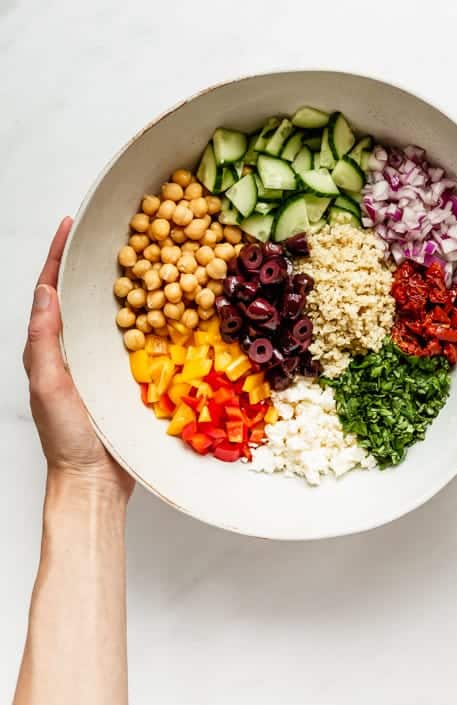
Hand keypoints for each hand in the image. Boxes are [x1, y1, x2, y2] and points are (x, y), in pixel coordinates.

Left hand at [23, 218, 133, 499]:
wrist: (96, 479)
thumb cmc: (66, 438)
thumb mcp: (47, 385)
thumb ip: (44, 340)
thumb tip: (46, 291)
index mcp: (50, 347)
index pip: (50, 290)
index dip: (58, 256)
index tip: (71, 225)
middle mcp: (74, 348)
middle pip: (81, 293)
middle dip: (91, 260)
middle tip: (110, 230)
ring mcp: (100, 360)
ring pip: (111, 311)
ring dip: (124, 282)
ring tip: (140, 253)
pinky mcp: (125, 373)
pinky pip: (138, 335)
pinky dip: (148, 313)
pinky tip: (164, 299)